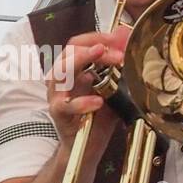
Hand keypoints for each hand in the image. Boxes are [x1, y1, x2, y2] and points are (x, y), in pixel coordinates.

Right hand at [45, 28, 129, 160]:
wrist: (89, 147)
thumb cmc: (99, 116)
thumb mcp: (114, 88)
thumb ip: (118, 64)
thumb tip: (125, 35)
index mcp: (72, 69)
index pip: (77, 43)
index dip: (97, 37)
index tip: (119, 38)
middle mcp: (61, 79)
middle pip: (70, 52)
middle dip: (95, 47)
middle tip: (118, 52)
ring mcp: (57, 96)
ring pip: (60, 72)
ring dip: (83, 61)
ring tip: (104, 58)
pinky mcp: (58, 115)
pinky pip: (65, 106)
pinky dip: (81, 102)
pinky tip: (98, 101)